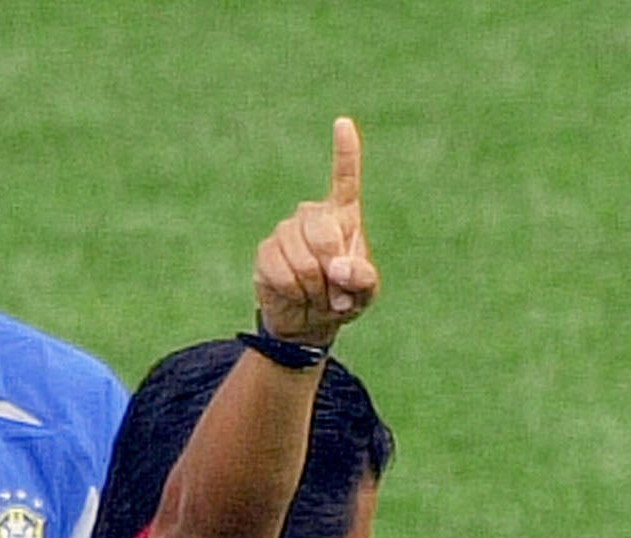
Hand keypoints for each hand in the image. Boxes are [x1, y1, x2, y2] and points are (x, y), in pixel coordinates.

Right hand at [254, 117, 378, 346]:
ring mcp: (285, 232)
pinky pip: (280, 273)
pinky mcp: (265, 252)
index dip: (345, 152)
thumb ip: (362, 278)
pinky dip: (293, 291)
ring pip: (302, 259)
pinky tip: (296, 295)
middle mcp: (312, 216)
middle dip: (332, 270)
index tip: (342, 124)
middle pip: (324, 233)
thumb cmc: (343, 298)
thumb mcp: (365, 293)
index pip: (344, 178)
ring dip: (314, 287)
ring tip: (316, 295)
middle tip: (336, 293)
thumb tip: (337, 266)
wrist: (309, 320)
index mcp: (344, 215)